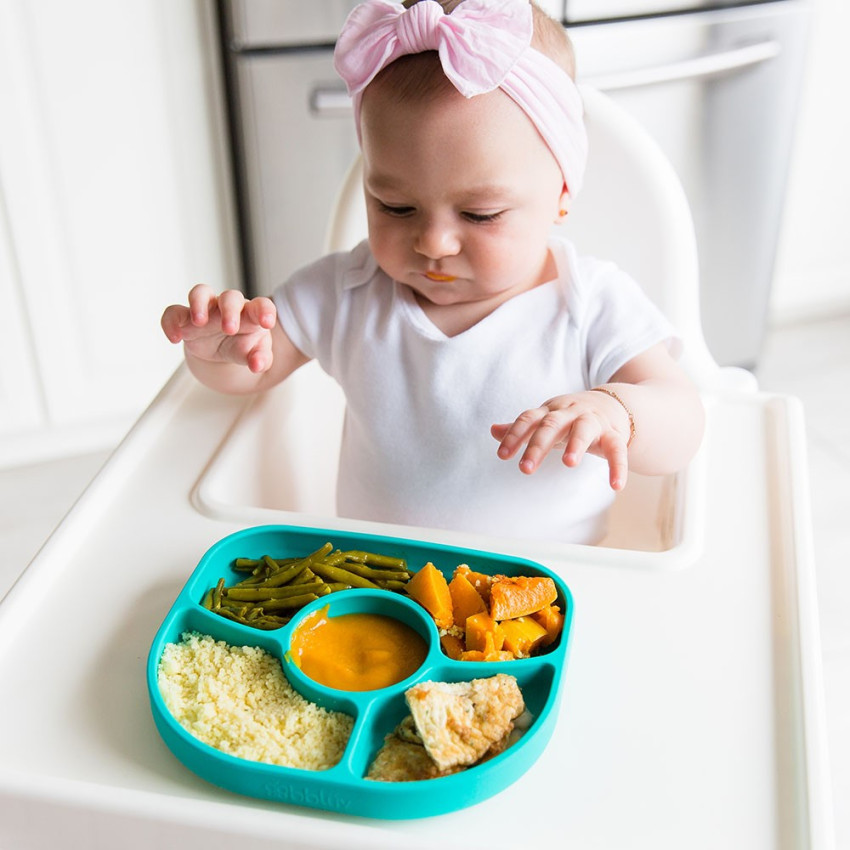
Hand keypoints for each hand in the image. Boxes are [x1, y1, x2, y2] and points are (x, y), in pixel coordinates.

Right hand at [161, 285, 277, 373]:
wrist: (222, 350)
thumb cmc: (244, 346)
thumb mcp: (256, 355)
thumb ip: (260, 359)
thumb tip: (257, 365)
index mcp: (251, 315)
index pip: (261, 305)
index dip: (264, 311)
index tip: (267, 323)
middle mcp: (229, 307)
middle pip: (231, 297)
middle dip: (230, 311)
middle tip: (229, 329)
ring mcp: (206, 309)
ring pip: (201, 293)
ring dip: (199, 304)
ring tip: (199, 322)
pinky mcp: (185, 318)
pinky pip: (174, 312)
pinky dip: (171, 322)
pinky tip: (175, 338)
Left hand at [490, 391, 631, 489]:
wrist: (612, 404)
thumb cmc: (570, 418)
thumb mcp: (546, 420)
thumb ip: (522, 427)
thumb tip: (492, 430)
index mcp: (550, 412)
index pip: (528, 419)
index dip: (515, 435)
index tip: (502, 455)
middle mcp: (570, 413)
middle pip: (551, 425)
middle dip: (537, 445)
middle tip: (524, 469)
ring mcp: (593, 422)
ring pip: (584, 429)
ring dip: (576, 444)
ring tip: (568, 463)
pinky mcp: (614, 434)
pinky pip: (616, 449)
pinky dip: (617, 467)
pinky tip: (616, 486)